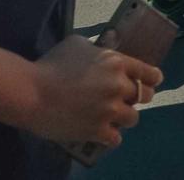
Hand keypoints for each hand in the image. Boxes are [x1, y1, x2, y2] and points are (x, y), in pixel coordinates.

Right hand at [23, 34, 158, 150]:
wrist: (30, 92)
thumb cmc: (51, 64)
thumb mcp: (78, 44)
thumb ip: (98, 48)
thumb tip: (105, 49)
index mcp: (117, 63)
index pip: (148, 73)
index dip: (152, 79)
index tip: (153, 82)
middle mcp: (118, 86)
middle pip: (144, 96)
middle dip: (137, 98)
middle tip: (126, 100)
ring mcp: (109, 109)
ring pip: (133, 118)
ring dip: (124, 117)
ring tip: (114, 117)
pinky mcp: (97, 130)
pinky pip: (116, 138)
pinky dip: (111, 136)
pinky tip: (104, 134)